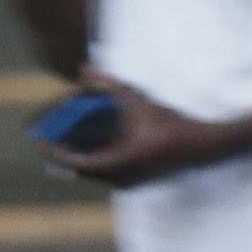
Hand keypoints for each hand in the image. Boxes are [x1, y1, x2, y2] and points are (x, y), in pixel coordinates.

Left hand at [49, 81, 251, 187]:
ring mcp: (134, 181)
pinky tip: (97, 145)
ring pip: (99, 174)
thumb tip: (85, 70)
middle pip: (87, 171)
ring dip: (85, 158)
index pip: (81, 165)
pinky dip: (100, 160)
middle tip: (56, 137)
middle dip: (70, 154)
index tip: (46, 142)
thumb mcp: (140, 102)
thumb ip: (112, 86)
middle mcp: (126, 176)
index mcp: (122, 161)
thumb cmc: (173, 127)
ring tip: (72, 140)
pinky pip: (111, 174)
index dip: (60, 154)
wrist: (205, 147)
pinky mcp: (141, 180)